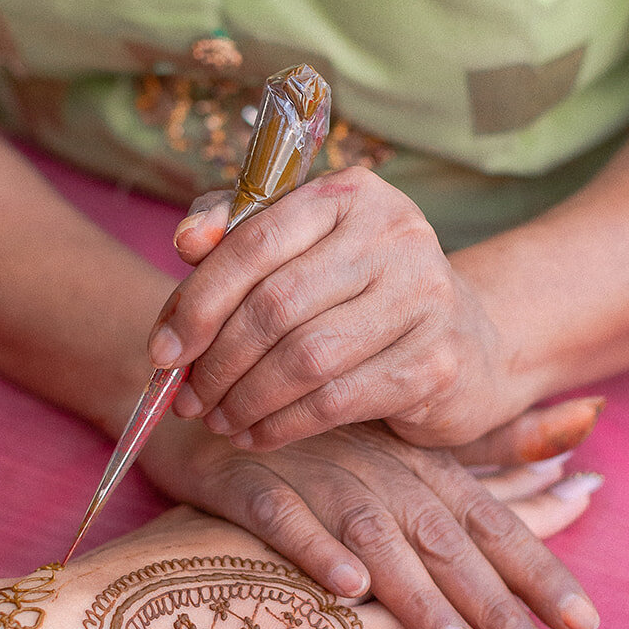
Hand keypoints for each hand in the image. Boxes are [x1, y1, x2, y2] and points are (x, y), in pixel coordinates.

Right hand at [135, 413, 601, 628]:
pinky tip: (346, 589)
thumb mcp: (399, 451)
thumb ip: (484, 465)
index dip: (539, 570)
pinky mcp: (246, 488)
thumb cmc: (311, 443)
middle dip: (498, 606)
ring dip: (418, 596)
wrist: (200, 407)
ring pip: (374, 539)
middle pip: (446, 543)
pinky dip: (316, 549)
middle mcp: (374, 472)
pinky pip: (285, 521)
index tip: (587, 624)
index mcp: (414, 468)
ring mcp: (310, 477)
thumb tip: (583, 472)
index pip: (492, 521)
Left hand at [148, 168, 500, 450]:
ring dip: (245, 399)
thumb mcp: (304, 249)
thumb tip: (185, 241)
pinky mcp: (434, 364)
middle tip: (186, 398)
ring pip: (304, 359)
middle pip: (276, 304)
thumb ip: (239, 235)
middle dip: (217, 360)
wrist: (466, 339)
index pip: (255, 241)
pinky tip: (256, 434)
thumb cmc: (360, 291)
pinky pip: (335, 402)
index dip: (198, 301)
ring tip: (216, 419)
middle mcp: (395, 235)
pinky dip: (282, 425)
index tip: (161, 351)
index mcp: (351, 194)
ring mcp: (423, 298)